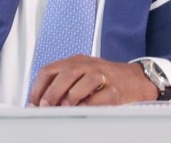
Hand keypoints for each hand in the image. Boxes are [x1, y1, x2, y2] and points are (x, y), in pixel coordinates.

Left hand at [28, 55, 157, 105]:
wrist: (137, 79)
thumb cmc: (106, 79)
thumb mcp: (81, 74)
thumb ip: (63, 84)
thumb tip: (42, 104)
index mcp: (75, 61)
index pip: (50, 70)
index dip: (38, 87)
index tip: (33, 102)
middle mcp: (88, 65)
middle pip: (65, 74)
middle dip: (52, 92)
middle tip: (46, 107)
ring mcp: (103, 75)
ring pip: (83, 81)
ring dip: (71, 96)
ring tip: (66, 107)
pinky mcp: (116, 90)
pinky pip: (100, 97)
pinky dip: (89, 104)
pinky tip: (84, 109)